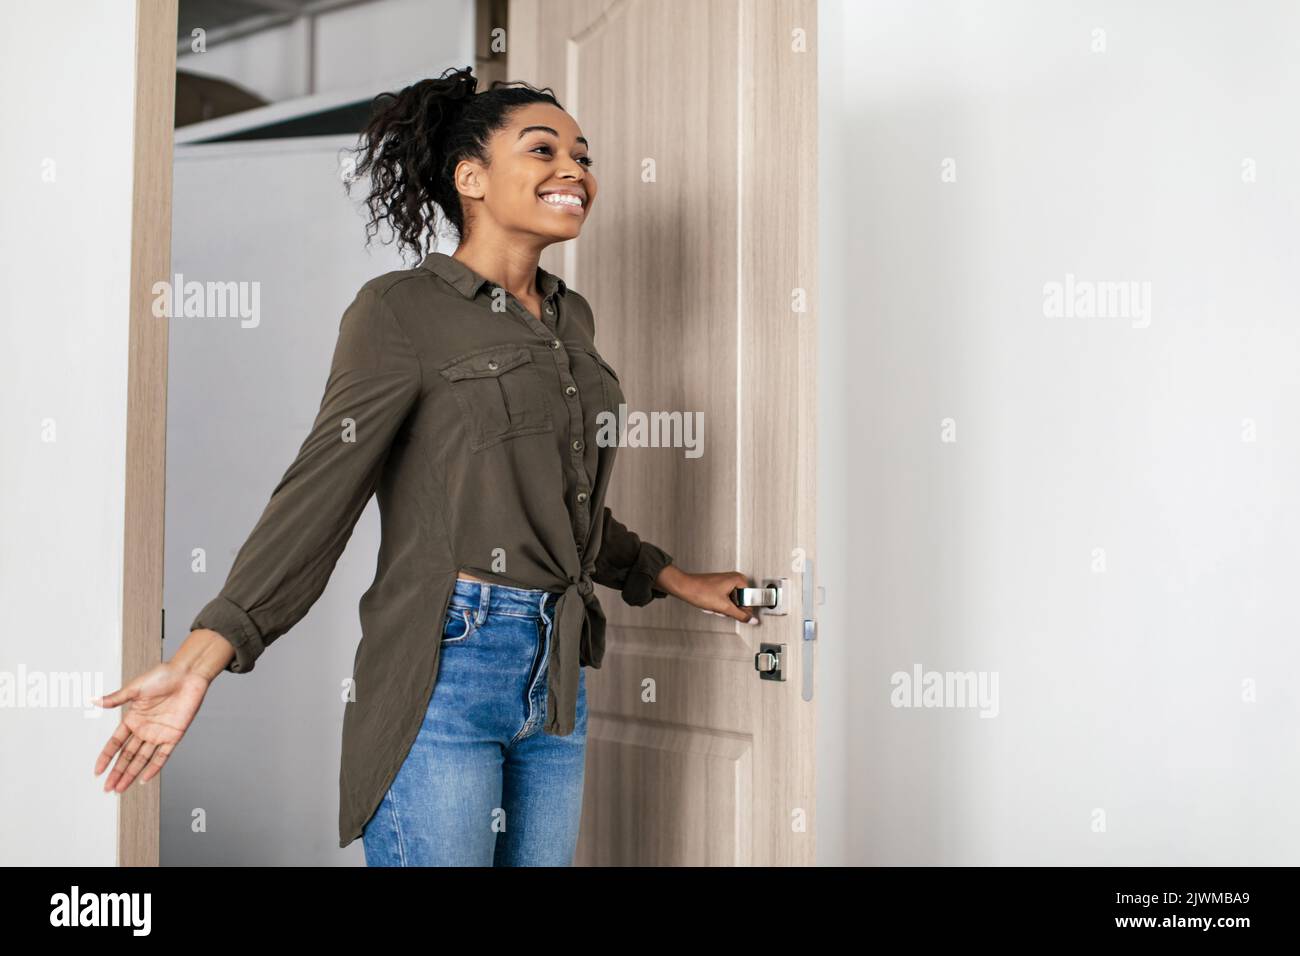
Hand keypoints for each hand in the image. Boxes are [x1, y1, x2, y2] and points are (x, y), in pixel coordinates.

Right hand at [92, 661, 213, 792]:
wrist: (188, 674)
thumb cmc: (163, 676)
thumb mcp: (135, 688)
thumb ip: (116, 699)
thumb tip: (94, 701)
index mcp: (133, 718)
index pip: (116, 743)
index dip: (106, 757)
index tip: (97, 771)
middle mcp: (145, 729)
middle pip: (127, 756)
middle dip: (117, 772)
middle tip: (107, 788)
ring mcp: (159, 733)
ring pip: (142, 759)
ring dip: (131, 774)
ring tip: (120, 789)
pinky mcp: (174, 735)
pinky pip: (163, 755)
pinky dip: (153, 768)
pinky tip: (144, 780)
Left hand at [655, 565, 757, 623]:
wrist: (684, 588)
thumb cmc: (700, 591)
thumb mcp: (724, 607)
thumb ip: (740, 615)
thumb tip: (752, 620)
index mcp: (739, 579)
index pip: (750, 600)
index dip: (742, 609)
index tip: (733, 611)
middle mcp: (734, 578)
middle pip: (741, 602)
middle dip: (731, 609)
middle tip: (721, 607)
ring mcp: (726, 582)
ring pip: (732, 603)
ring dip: (724, 608)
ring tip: (714, 605)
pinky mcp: (720, 586)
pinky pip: (725, 600)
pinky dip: (719, 605)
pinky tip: (711, 604)